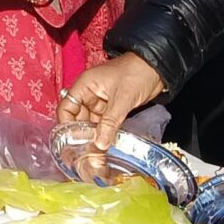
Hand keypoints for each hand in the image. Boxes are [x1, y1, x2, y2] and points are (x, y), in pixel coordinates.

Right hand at [55, 52, 167, 177]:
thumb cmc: (136, 73)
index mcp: (85, 86)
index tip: (70, 142)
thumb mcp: (122, 98)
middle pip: (78, 118)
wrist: (157, 69)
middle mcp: (90, 94)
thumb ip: (109, 122)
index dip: (66, 124)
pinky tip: (105, 146)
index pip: (66, 107)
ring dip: (93, 137)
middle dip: (81, 134)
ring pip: (91, 123)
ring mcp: (101, 102)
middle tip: (84, 153)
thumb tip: (99, 145)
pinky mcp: (113, 109)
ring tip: (95, 154)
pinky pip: (104, 124)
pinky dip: (104, 134)